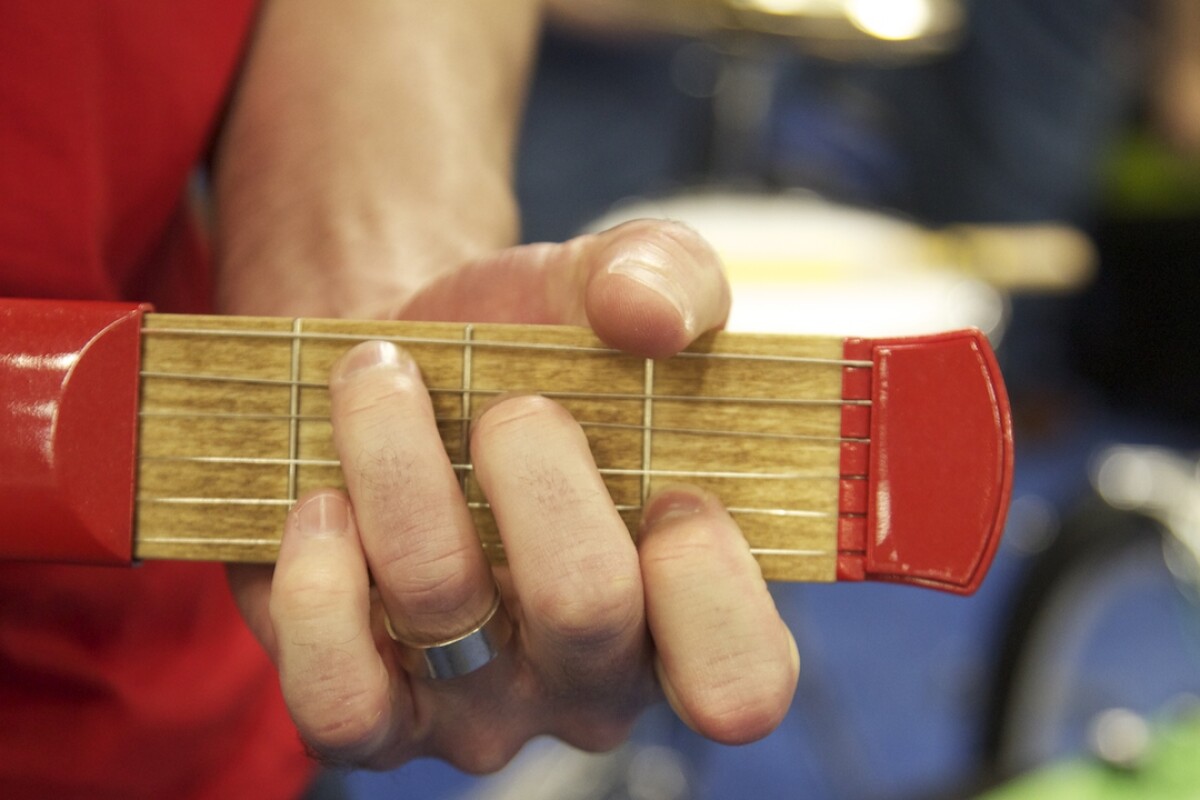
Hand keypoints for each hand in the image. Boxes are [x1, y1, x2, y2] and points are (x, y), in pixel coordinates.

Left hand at [228, 220, 798, 770]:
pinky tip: (324, 506)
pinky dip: (319, 584)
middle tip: (511, 405)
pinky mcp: (372, 715)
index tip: (669, 487)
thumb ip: (669, 275)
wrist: (399, 367)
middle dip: (537, 466)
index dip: (706, 579)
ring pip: (440, 607)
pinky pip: (340, 701)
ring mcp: (478, 711)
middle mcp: (591, 686)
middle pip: (586, 609)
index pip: (741, 680)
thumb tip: (650, 317)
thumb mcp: (618, 282)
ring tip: (381, 383)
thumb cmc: (533, 344)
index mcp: (685, 609)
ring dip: (400, 461)